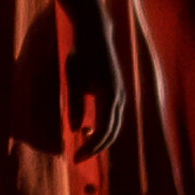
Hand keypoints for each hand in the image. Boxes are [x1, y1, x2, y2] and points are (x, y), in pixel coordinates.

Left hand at [66, 26, 126, 161]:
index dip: (91, 147)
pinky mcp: (117, 92)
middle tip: (78, 159)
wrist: (95, 35)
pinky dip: (103, 128)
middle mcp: (119, 97)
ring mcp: (121, 94)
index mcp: (109, 95)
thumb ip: (76, 104)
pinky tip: (88, 132)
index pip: (104, 130)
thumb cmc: (81, 56)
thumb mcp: (73, 79)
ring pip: (114, 125)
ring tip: (83, 149)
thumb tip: (76, 129)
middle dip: (96, 148)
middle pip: (112, 132)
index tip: (76, 158)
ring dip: (100, 139)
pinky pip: (112, 116)